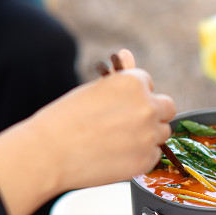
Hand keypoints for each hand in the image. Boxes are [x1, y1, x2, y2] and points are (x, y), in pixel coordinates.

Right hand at [32, 49, 175, 191]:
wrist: (48, 154)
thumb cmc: (63, 120)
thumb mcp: (92, 90)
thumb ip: (118, 78)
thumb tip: (127, 54)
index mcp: (133, 83)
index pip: (148, 84)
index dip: (134, 95)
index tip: (119, 105)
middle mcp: (147, 107)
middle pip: (167, 108)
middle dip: (152, 114)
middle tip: (128, 123)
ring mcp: (149, 135)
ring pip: (162, 133)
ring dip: (148, 136)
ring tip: (117, 141)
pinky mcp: (146, 160)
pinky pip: (154, 156)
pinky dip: (140, 157)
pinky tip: (117, 156)